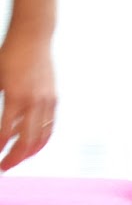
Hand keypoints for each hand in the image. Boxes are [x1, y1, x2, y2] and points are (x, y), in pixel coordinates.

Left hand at [0, 33, 55, 170]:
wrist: (33, 37)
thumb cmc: (10, 54)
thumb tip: (1, 127)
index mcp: (16, 96)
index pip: (5, 131)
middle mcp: (35, 101)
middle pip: (27, 140)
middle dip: (14, 157)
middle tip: (4, 167)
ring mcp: (47, 101)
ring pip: (42, 136)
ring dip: (30, 152)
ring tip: (18, 159)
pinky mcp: (54, 99)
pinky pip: (48, 125)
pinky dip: (41, 138)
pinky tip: (31, 143)